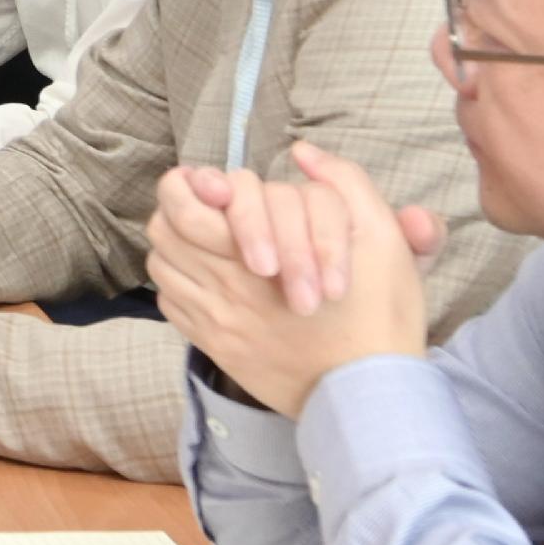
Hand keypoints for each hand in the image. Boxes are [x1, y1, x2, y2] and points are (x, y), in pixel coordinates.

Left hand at [146, 146, 437, 418]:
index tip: (217, 186)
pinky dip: (179, 281)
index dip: (192, 185)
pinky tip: (208, 275)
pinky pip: (171, 302)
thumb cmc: (379, 312)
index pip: (184, 205)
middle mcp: (222, 287)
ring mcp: (213, 320)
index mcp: (255, 257)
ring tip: (207, 236)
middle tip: (209, 203)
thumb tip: (304, 152)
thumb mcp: (381, 235)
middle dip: (180, 205)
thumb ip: (343, 183)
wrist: (371, 392)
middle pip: (164, 228)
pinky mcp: (214, 346)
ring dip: (178, 242)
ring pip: (162, 262)